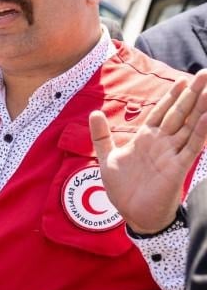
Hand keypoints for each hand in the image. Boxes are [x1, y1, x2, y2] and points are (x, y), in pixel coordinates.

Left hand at [91, 69, 206, 233]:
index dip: (172, 97)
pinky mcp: (177, 168)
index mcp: (146, 138)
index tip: (183, 81)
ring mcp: (171, 154)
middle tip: (205, 75)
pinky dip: (200, 133)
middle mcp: (162, 143)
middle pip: (180, 114)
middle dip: (192, 95)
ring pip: (189, 126)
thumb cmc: (123, 188)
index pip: (162, 112)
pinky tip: (206, 119)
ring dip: (200, 109)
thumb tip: (94, 113)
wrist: (133, 214)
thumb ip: (101, 135)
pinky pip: (191, 148)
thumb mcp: (107, 157)